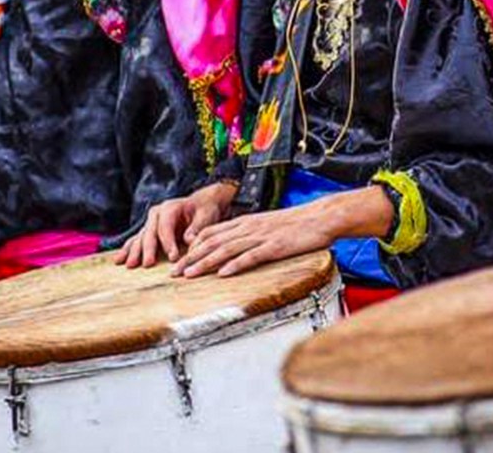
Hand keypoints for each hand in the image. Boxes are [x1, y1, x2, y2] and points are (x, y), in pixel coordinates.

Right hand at [115, 182, 238, 267]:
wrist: (201, 203)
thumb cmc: (205, 209)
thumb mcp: (206, 216)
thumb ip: (197, 227)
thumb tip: (189, 240)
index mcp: (170, 207)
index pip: (166, 226)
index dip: (168, 242)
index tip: (173, 257)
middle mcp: (156, 213)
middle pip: (150, 232)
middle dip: (147, 249)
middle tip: (147, 265)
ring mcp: (151, 222)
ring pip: (140, 237)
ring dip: (134, 251)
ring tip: (129, 265)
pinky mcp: (149, 231)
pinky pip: (136, 240)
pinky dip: (128, 250)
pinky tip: (119, 260)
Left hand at [173, 185, 393, 278]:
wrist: (320, 217)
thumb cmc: (294, 225)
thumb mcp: (264, 227)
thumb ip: (246, 236)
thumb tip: (229, 252)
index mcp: (243, 222)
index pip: (210, 234)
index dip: (191, 248)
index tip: (177, 262)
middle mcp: (247, 227)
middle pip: (212, 242)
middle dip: (191, 258)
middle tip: (173, 272)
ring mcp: (260, 236)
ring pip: (226, 249)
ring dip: (206, 262)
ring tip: (190, 274)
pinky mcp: (275, 246)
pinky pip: (252, 256)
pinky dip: (235, 265)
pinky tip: (223, 274)